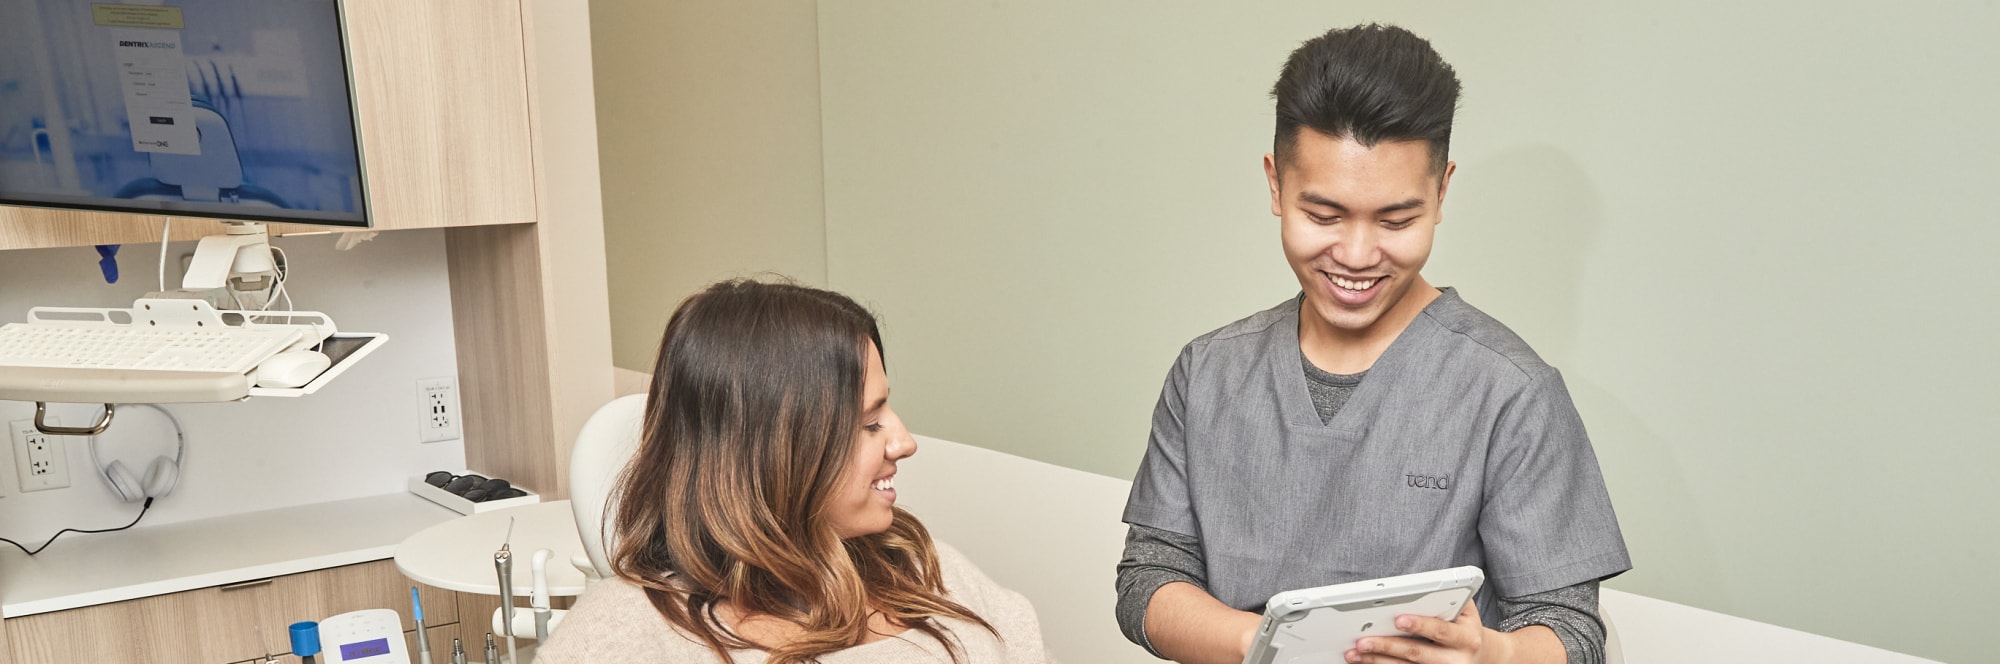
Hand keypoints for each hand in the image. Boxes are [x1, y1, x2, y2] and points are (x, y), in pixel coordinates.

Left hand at [1346, 601, 1505, 663]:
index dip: (1420, 625)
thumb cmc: (1466, 628)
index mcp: (1466, 638)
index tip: (1398, 619)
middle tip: (1362, 641)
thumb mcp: (1466, 612)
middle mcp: (1455, 660)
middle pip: (1416, 653)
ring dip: (1377, 661)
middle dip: (1387, 647)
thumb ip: (1448, 598)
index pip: (1441, 631)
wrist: (1485, 657)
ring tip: (1354, 653)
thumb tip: (1419, 587)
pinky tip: (1364, 662)